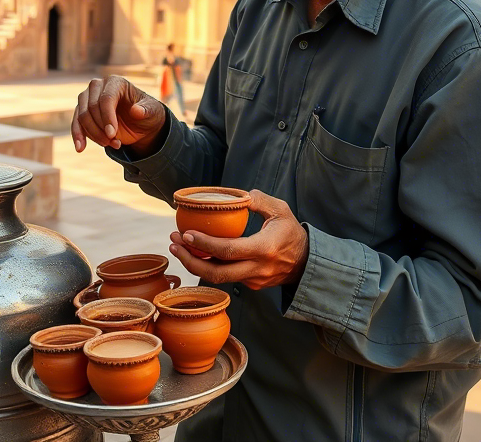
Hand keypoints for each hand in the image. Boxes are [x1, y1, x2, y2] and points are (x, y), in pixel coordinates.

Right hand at [71, 76, 165, 152]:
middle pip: (91, 108)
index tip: (112, 135)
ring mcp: (87, 98)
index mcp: (115, 82)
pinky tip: (80, 148)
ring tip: (109, 145)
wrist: (139, 123)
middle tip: (114, 143)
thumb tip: (136, 111)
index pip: (106, 98)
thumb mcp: (152, 112)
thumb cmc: (146, 113)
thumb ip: (146, 110)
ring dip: (94, 134)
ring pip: (82, 116)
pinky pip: (76, 123)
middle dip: (101, 129)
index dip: (107, 117)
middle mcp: (98, 86)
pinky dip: (78, 136)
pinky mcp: (82, 110)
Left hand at [169, 190, 308, 289]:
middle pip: (216, 273)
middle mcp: (257, 269)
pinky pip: (226, 276)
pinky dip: (210, 266)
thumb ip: (258, 200)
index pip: (228, 250)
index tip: (186, 234)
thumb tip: (238, 195)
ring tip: (178, 247)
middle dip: (189, 260)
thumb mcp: (280, 210)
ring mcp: (253, 280)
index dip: (204, 245)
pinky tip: (198, 253)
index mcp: (264, 249)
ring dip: (195, 264)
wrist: (307, 262)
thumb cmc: (292, 232)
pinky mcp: (251, 285)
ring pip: (218, 277)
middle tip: (173, 243)